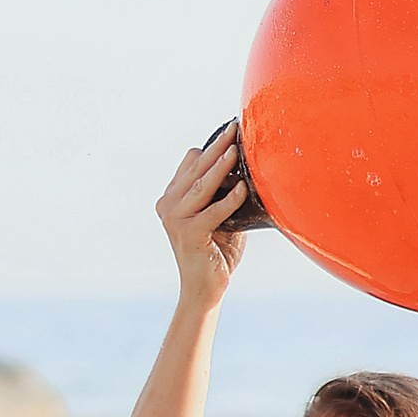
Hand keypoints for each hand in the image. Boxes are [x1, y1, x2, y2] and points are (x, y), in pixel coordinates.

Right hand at [158, 127, 251, 305]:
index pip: (189, 163)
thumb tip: (248, 171)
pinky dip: (229, 199)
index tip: (230, 132)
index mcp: (173, 198)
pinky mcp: (188, 234)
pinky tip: (242, 188)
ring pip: (202, 185)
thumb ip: (225, 195)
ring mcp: (175, 219)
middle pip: (195, 168)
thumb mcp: (221, 217)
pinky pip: (212, 211)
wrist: (206, 289)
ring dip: (221, 166)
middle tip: (235, 127)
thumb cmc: (217, 253)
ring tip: (237, 149)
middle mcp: (169, 205)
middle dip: (217, 147)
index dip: (209, 148)